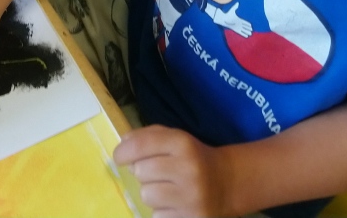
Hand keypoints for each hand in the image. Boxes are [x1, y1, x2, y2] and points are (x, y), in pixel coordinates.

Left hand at [115, 125, 229, 217]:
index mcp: (183, 143)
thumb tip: (123, 144)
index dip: (123, 152)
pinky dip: (161, 211)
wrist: (227, 183)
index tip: (119, 158)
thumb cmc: (193, 158)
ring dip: (151, 193)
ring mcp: (191, 197)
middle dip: (142, 173)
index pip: (141, 145)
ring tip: (165, 190)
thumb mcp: (175, 139)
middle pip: (141, 172)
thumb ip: (148, 137)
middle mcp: (188, 169)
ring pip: (147, 195)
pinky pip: (157, 216)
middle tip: (155, 174)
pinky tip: (174, 204)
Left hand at [212, 3, 251, 36]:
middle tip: (252, 30)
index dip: (247, 24)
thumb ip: (235, 7)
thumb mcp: (232, 10)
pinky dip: (244, 34)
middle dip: (248, 29)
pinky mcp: (235, 30)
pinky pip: (240, 32)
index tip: (251, 25)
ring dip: (247, 32)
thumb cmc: (227, 14)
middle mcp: (238, 24)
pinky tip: (246, 36)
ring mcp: (237, 27)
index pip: (244, 22)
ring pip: (243, 30)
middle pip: (244, 27)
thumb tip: (238, 3)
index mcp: (238, 19)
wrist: (223, 18)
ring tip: (250, 34)